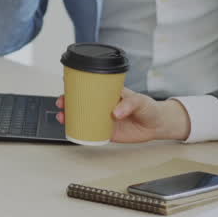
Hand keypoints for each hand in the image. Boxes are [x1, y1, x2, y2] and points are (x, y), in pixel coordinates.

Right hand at [53, 88, 190, 142]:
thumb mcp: (141, 100)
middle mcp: (104, 105)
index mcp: (109, 93)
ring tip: (62, 117)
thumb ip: (129, 104)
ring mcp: (104, 118)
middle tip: (61, 103)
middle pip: (81, 102)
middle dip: (67, 102)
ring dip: (70, 116)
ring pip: (82, 116)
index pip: (90, 86)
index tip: (66, 84)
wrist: (156, 125)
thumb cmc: (149, 108)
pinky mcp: (107, 132)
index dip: (76, 85)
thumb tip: (116, 112)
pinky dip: (80, 131)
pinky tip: (73, 131)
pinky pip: (90, 132)